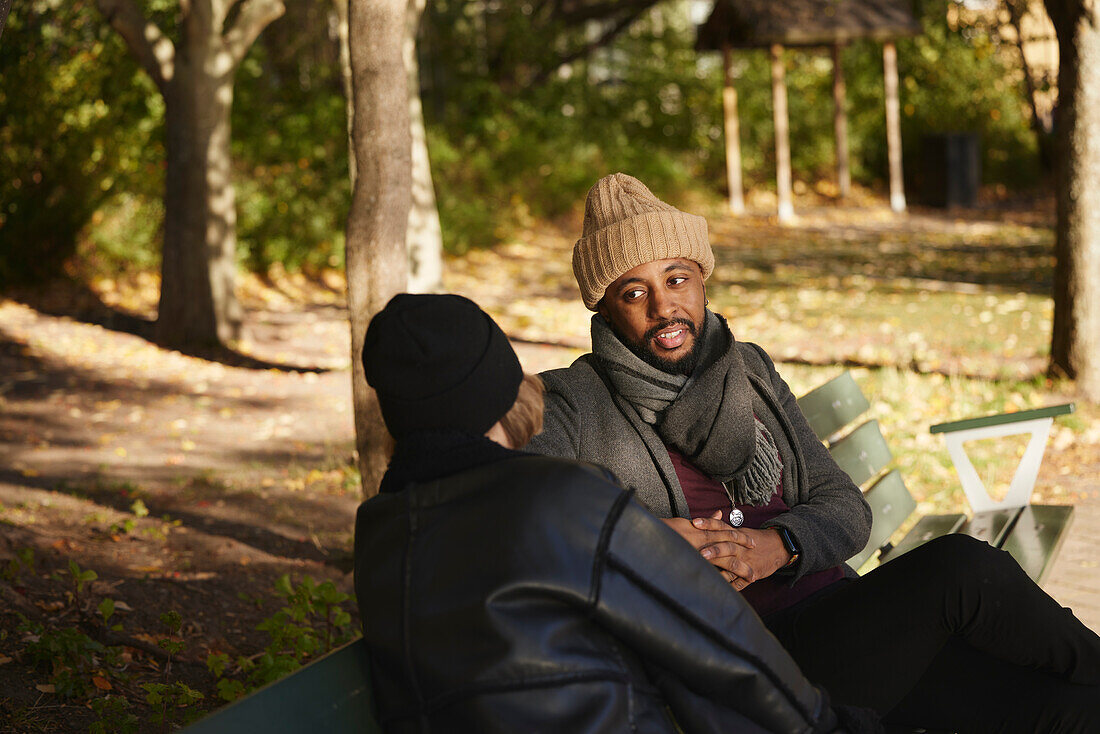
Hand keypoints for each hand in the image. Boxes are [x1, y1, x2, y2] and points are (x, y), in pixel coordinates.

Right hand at [661, 511, 755, 587]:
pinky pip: (711, 573)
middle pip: (730, 547)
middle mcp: (702, 541)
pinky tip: (731, 587)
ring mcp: (698, 553)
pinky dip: (722, 580)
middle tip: (758, 563)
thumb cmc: (668, 530)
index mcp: (702, 531)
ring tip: (751, 577)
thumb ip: (706, 522)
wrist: (649, 537)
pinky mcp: (692, 563)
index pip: (726, 532)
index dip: (741, 537)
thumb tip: (719, 514)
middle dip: (745, 555)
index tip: (752, 542)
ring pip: (724, 561)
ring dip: (739, 570)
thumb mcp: (688, 523)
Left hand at [664, 511, 791, 589]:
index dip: (708, 524)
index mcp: (736, 535)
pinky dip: (731, 585)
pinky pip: (740, 582)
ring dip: (721, 569)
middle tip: (700, 552)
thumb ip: (722, 528)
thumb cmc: (754, 539)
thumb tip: (702, 524)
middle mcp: (741, 548)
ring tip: (708, 572)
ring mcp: (747, 561)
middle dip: (714, 550)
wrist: (779, 546)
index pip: (720, 526)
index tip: (695, 523)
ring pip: (733, 566)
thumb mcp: (740, 531)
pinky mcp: (752, 574)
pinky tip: (720, 587)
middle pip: (727, 547)